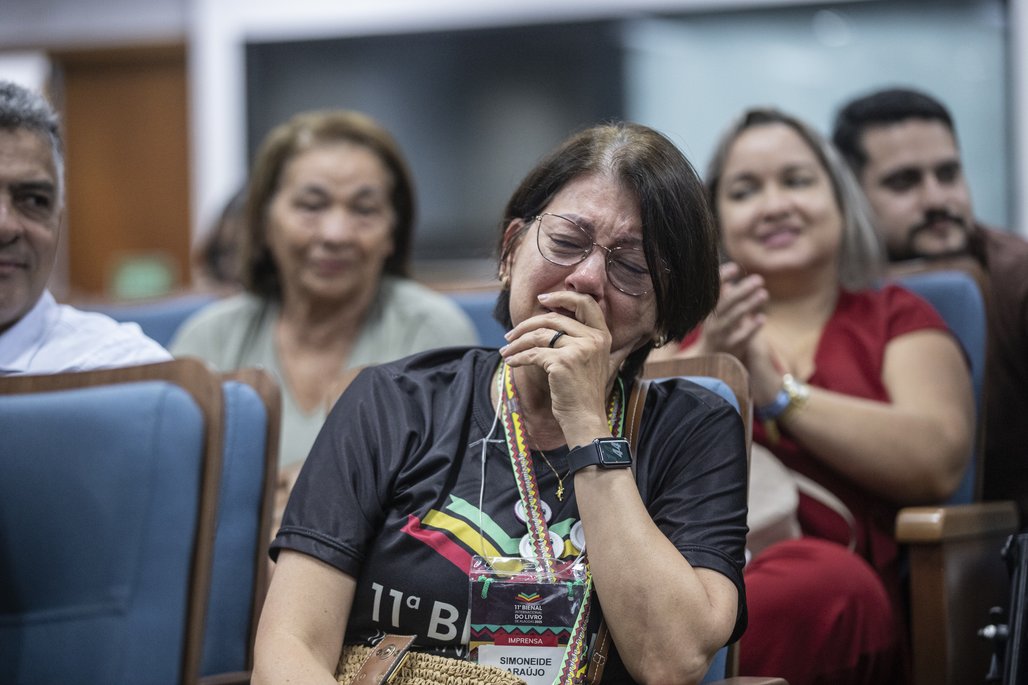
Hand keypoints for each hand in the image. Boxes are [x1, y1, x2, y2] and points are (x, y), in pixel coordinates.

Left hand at [500, 291, 613, 444]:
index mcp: (602, 335)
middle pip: (553, 318)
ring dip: (517, 343)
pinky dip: (518, 358)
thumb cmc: (582, 392)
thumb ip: (577, 338)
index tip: (542, 298)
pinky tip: (511, 363)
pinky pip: (533, 353)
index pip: (585, 302)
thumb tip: (547, 319)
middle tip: (510, 335)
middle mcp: (593, 339)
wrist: (585, 418)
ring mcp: (579, 349)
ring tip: (506, 351)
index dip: (561, 296)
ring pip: (539, 335)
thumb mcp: (588, 359)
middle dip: (526, 325)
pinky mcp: (562, 362)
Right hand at [694, 262, 767, 362]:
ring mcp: (721, 335)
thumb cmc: (715, 329)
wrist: (707, 360)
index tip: (735, 268)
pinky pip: (742, 337)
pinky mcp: (731, 348)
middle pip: (725, 304)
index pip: (713, 291)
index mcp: (708, 310)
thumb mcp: (716, 310)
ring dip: (748, 305)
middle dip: (742, 291)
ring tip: (764, 294)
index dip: (722, 278)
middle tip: (758, 279)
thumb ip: (725, 291)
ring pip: (733, 318)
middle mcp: (712, 321)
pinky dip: (751, 328)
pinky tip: (762, 318)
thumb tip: (733, 267)